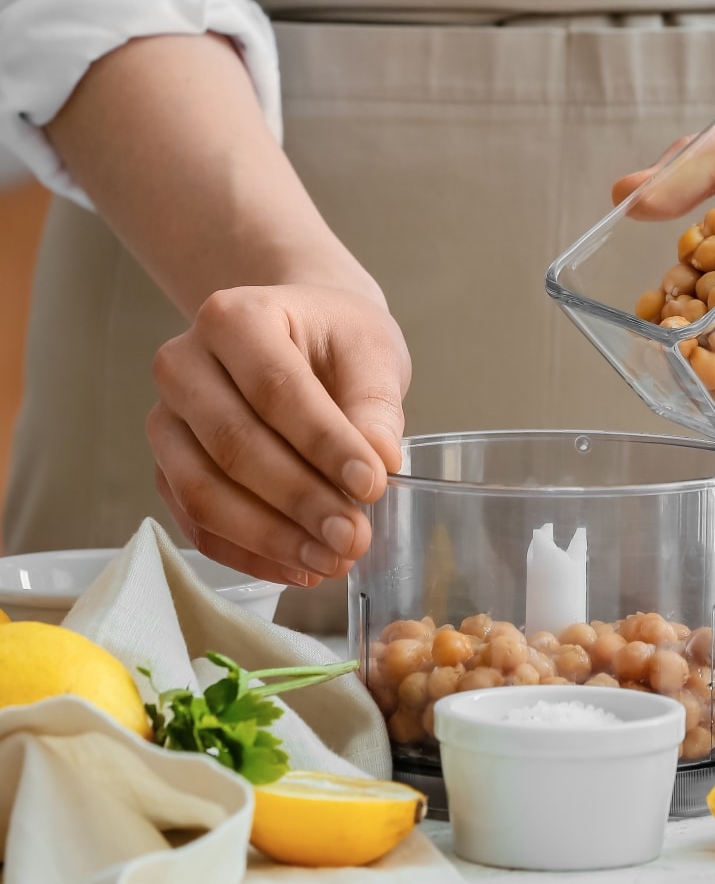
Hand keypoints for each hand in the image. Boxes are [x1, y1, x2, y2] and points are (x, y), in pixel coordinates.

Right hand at [147, 284, 410, 586]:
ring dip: (270, 538)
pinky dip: (248, 553)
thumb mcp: (370, 351)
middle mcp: (183, 364)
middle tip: (354, 538)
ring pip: (203, 491)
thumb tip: (380, 460)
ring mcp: (165, 419)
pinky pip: (196, 522)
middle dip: (299, 501)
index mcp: (234, 317)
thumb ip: (374, 404)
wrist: (299, 337)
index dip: (324, 444)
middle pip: (234, 445)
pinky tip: (299, 566)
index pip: (275, 389)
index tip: (373, 485)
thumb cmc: (335, 339)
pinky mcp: (166, 467)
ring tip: (331, 560)